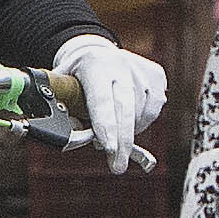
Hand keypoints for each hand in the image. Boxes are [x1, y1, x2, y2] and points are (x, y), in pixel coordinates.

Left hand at [55, 34, 169, 170]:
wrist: (100, 51)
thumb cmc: (77, 76)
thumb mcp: (62, 84)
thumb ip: (62, 107)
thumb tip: (68, 137)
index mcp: (93, 65)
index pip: (101, 100)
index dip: (105, 125)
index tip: (107, 148)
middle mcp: (120, 65)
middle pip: (125, 109)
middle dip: (122, 142)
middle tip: (117, 167)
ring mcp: (140, 70)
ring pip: (141, 113)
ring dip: (128, 132)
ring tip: (114, 135)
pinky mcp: (157, 76)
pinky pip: (153, 110)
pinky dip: (141, 122)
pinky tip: (129, 120)